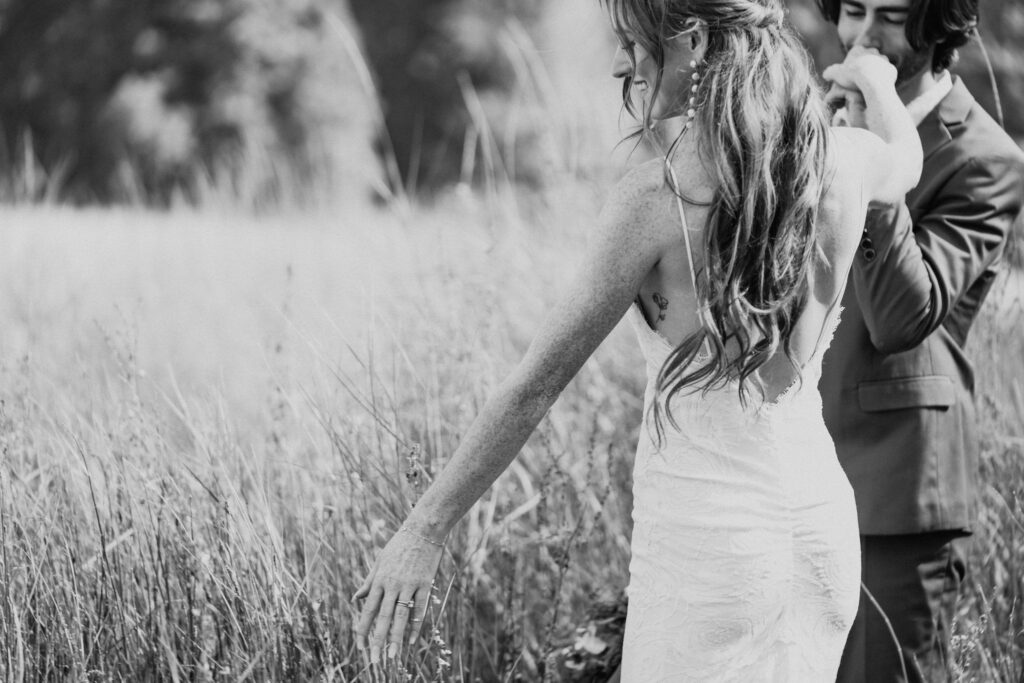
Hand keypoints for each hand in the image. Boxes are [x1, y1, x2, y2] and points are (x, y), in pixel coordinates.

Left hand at [353, 525, 444, 665]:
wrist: (423, 528)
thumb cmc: (400, 544)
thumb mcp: (380, 561)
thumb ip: (369, 582)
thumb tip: (356, 599)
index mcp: (379, 580)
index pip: (368, 610)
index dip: (363, 630)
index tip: (360, 647)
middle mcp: (392, 584)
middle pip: (383, 617)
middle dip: (378, 641)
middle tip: (374, 661)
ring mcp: (409, 584)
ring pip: (401, 616)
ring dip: (396, 638)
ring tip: (393, 657)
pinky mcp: (425, 583)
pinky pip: (420, 608)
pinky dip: (416, 625)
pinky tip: (411, 641)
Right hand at [823, 46, 895, 92]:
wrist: (872, 80)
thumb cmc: (852, 75)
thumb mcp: (835, 74)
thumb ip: (830, 72)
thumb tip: (825, 74)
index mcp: (859, 50)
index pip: (854, 54)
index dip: (850, 65)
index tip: (848, 74)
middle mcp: (873, 52)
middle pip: (867, 59)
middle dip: (863, 67)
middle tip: (858, 79)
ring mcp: (883, 60)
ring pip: (877, 66)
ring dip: (873, 73)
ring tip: (867, 85)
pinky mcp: (891, 69)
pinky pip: (886, 75)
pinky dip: (881, 80)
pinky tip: (876, 87)